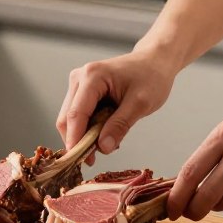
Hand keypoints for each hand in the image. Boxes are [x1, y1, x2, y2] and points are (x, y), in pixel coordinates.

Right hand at [56, 47, 175, 157]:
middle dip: (78, 140)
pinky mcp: (82, 90)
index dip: (75, 139)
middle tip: (93, 159)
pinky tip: (104, 133)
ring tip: (106, 143)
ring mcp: (78, 83)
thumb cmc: (151, 77)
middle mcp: (79, 78)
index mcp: (92, 76)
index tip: (80, 160)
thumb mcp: (141, 104)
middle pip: (67, 117)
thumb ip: (120, 125)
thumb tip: (102, 147)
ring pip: (70, 118)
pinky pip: (78, 115)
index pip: (76, 114)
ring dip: (83, 135)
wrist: (154, 62)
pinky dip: (88, 128)